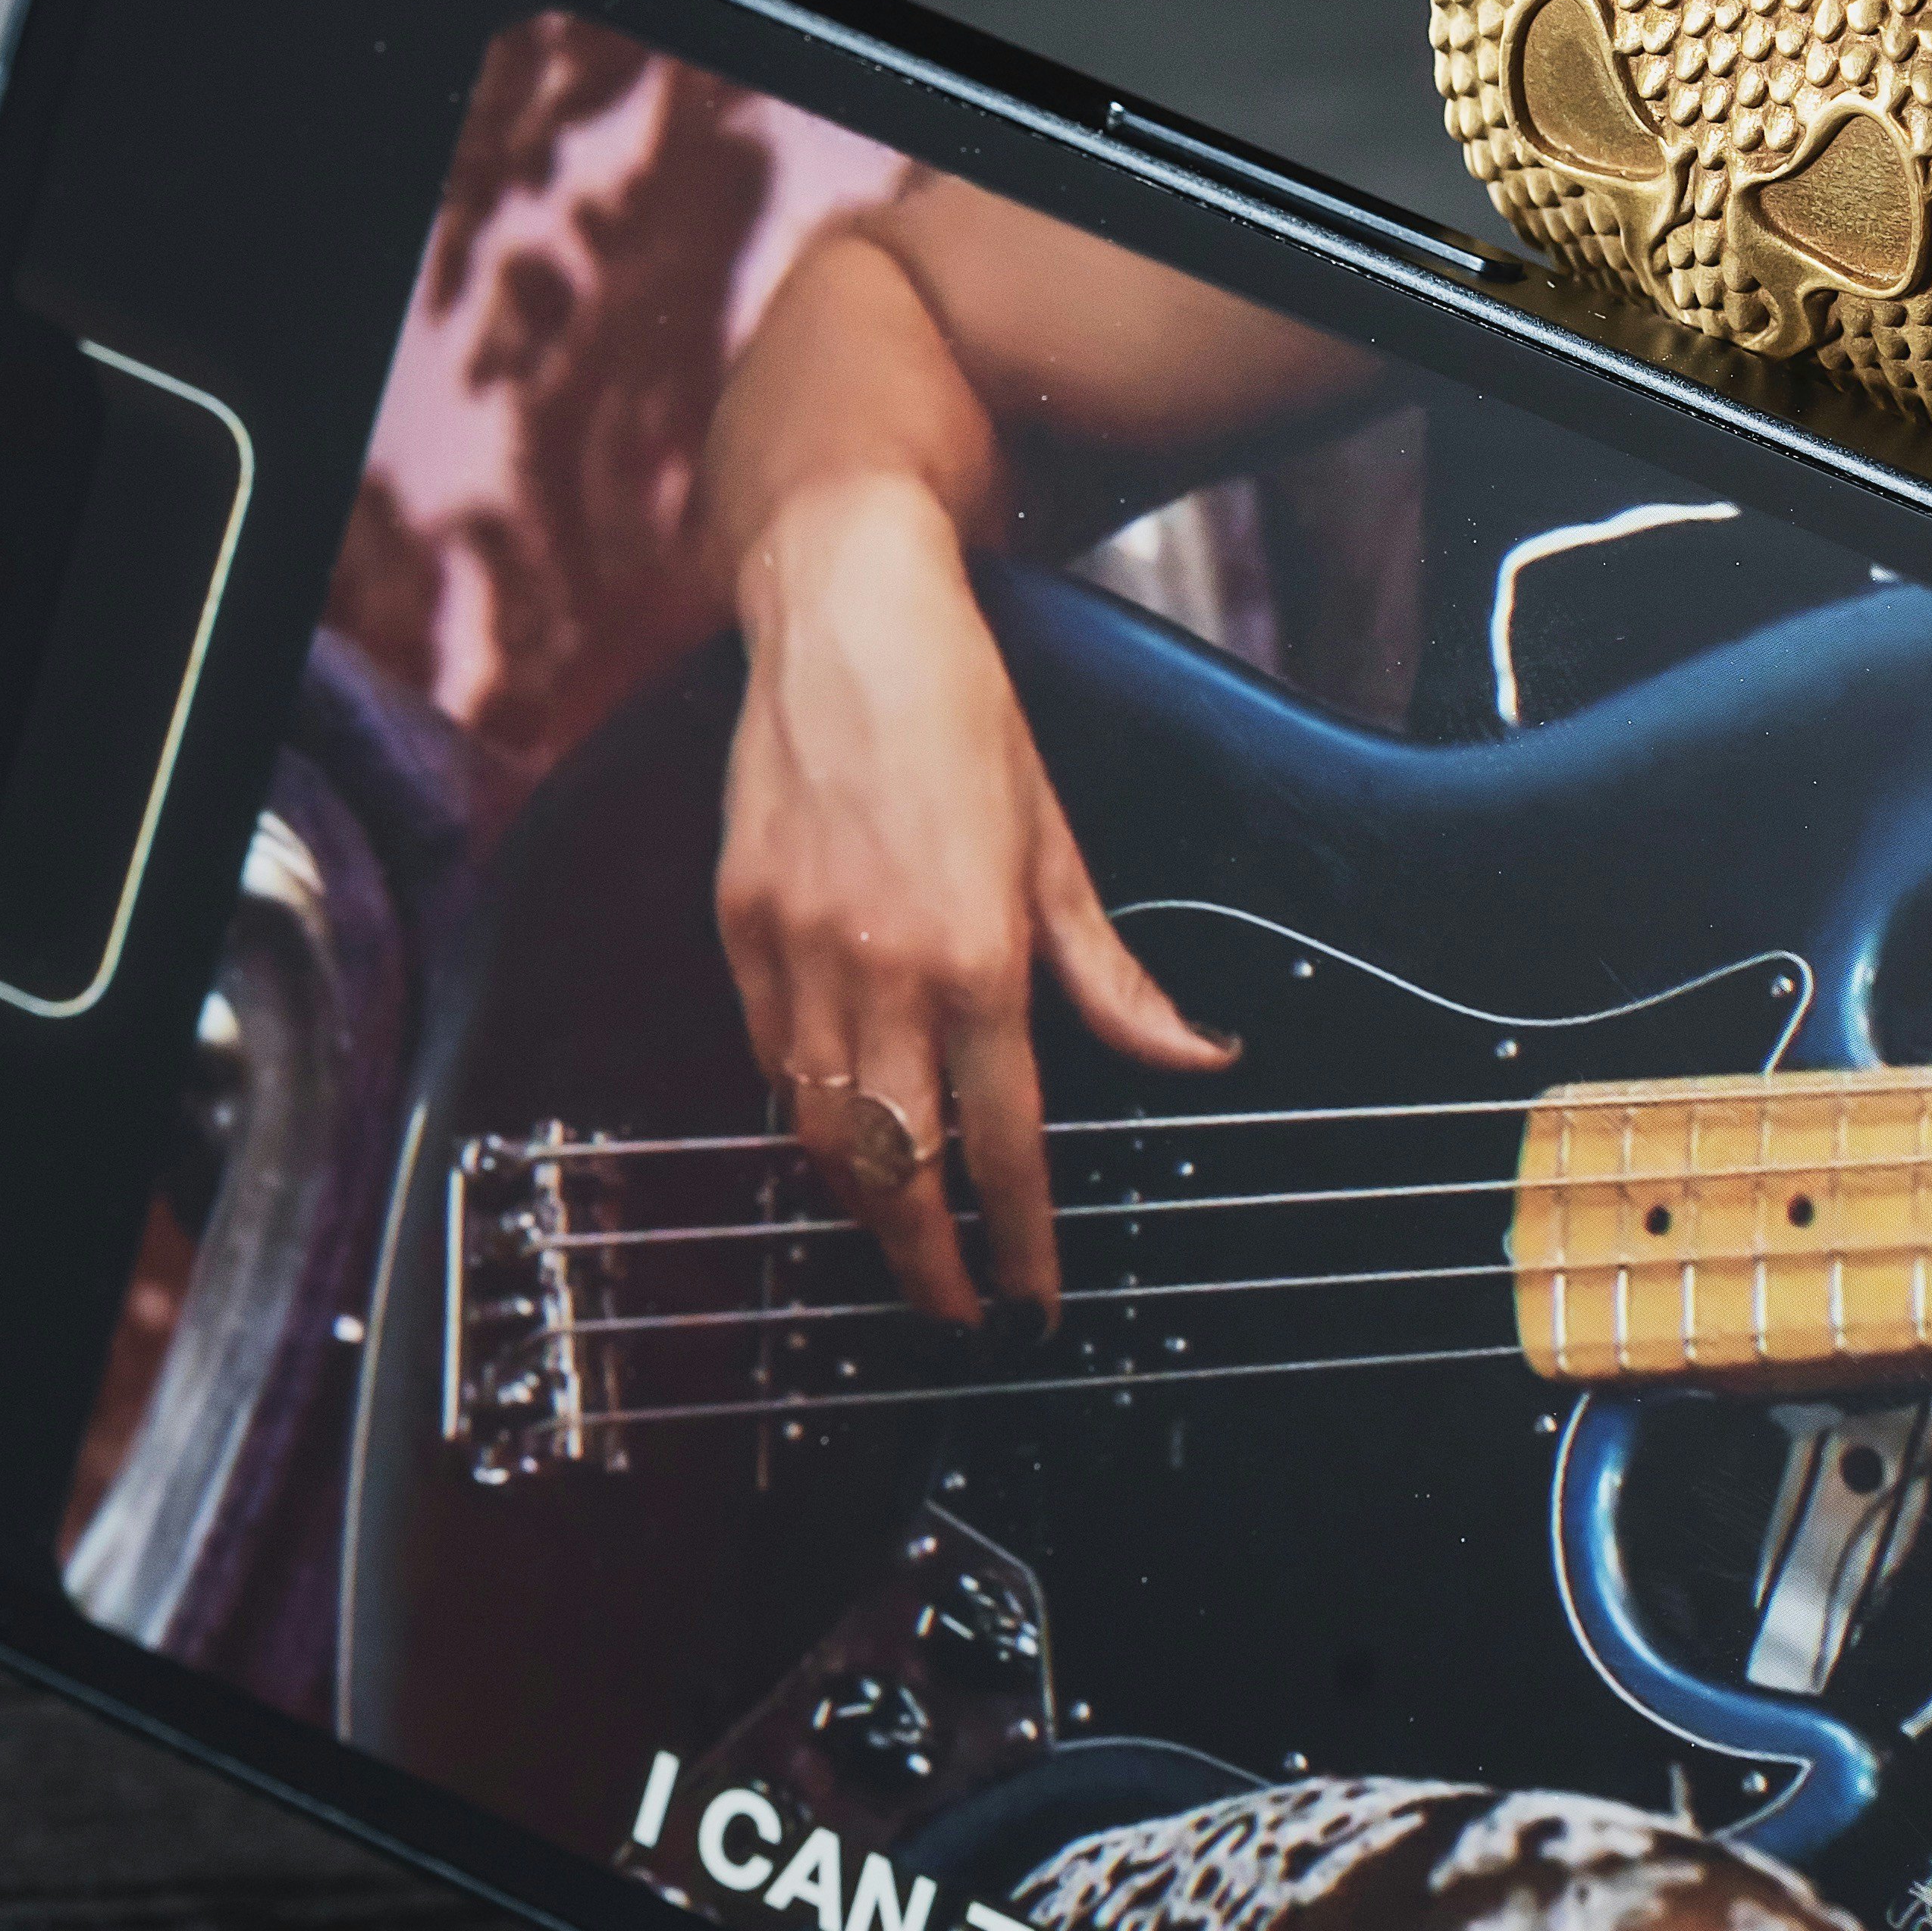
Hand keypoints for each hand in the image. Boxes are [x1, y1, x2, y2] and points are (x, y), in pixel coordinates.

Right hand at [715, 471, 1235, 1323]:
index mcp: (977, 956)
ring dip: (862, 1204)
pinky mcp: (735, 923)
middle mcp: (877, 969)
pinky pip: (766, 1057)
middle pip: (898, 1167)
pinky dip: (802, 1113)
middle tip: (954, 1316)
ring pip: (818, 1129)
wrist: (844, 613)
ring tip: (902, 1243)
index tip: (1031, 1303)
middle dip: (926, 1263)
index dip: (1018, 1241)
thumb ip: (1113, 976)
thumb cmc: (965, 718)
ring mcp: (792, 949)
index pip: (1002, 1144)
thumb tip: (1196, 1058)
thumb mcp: (1057, 845)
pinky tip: (838, 1135)